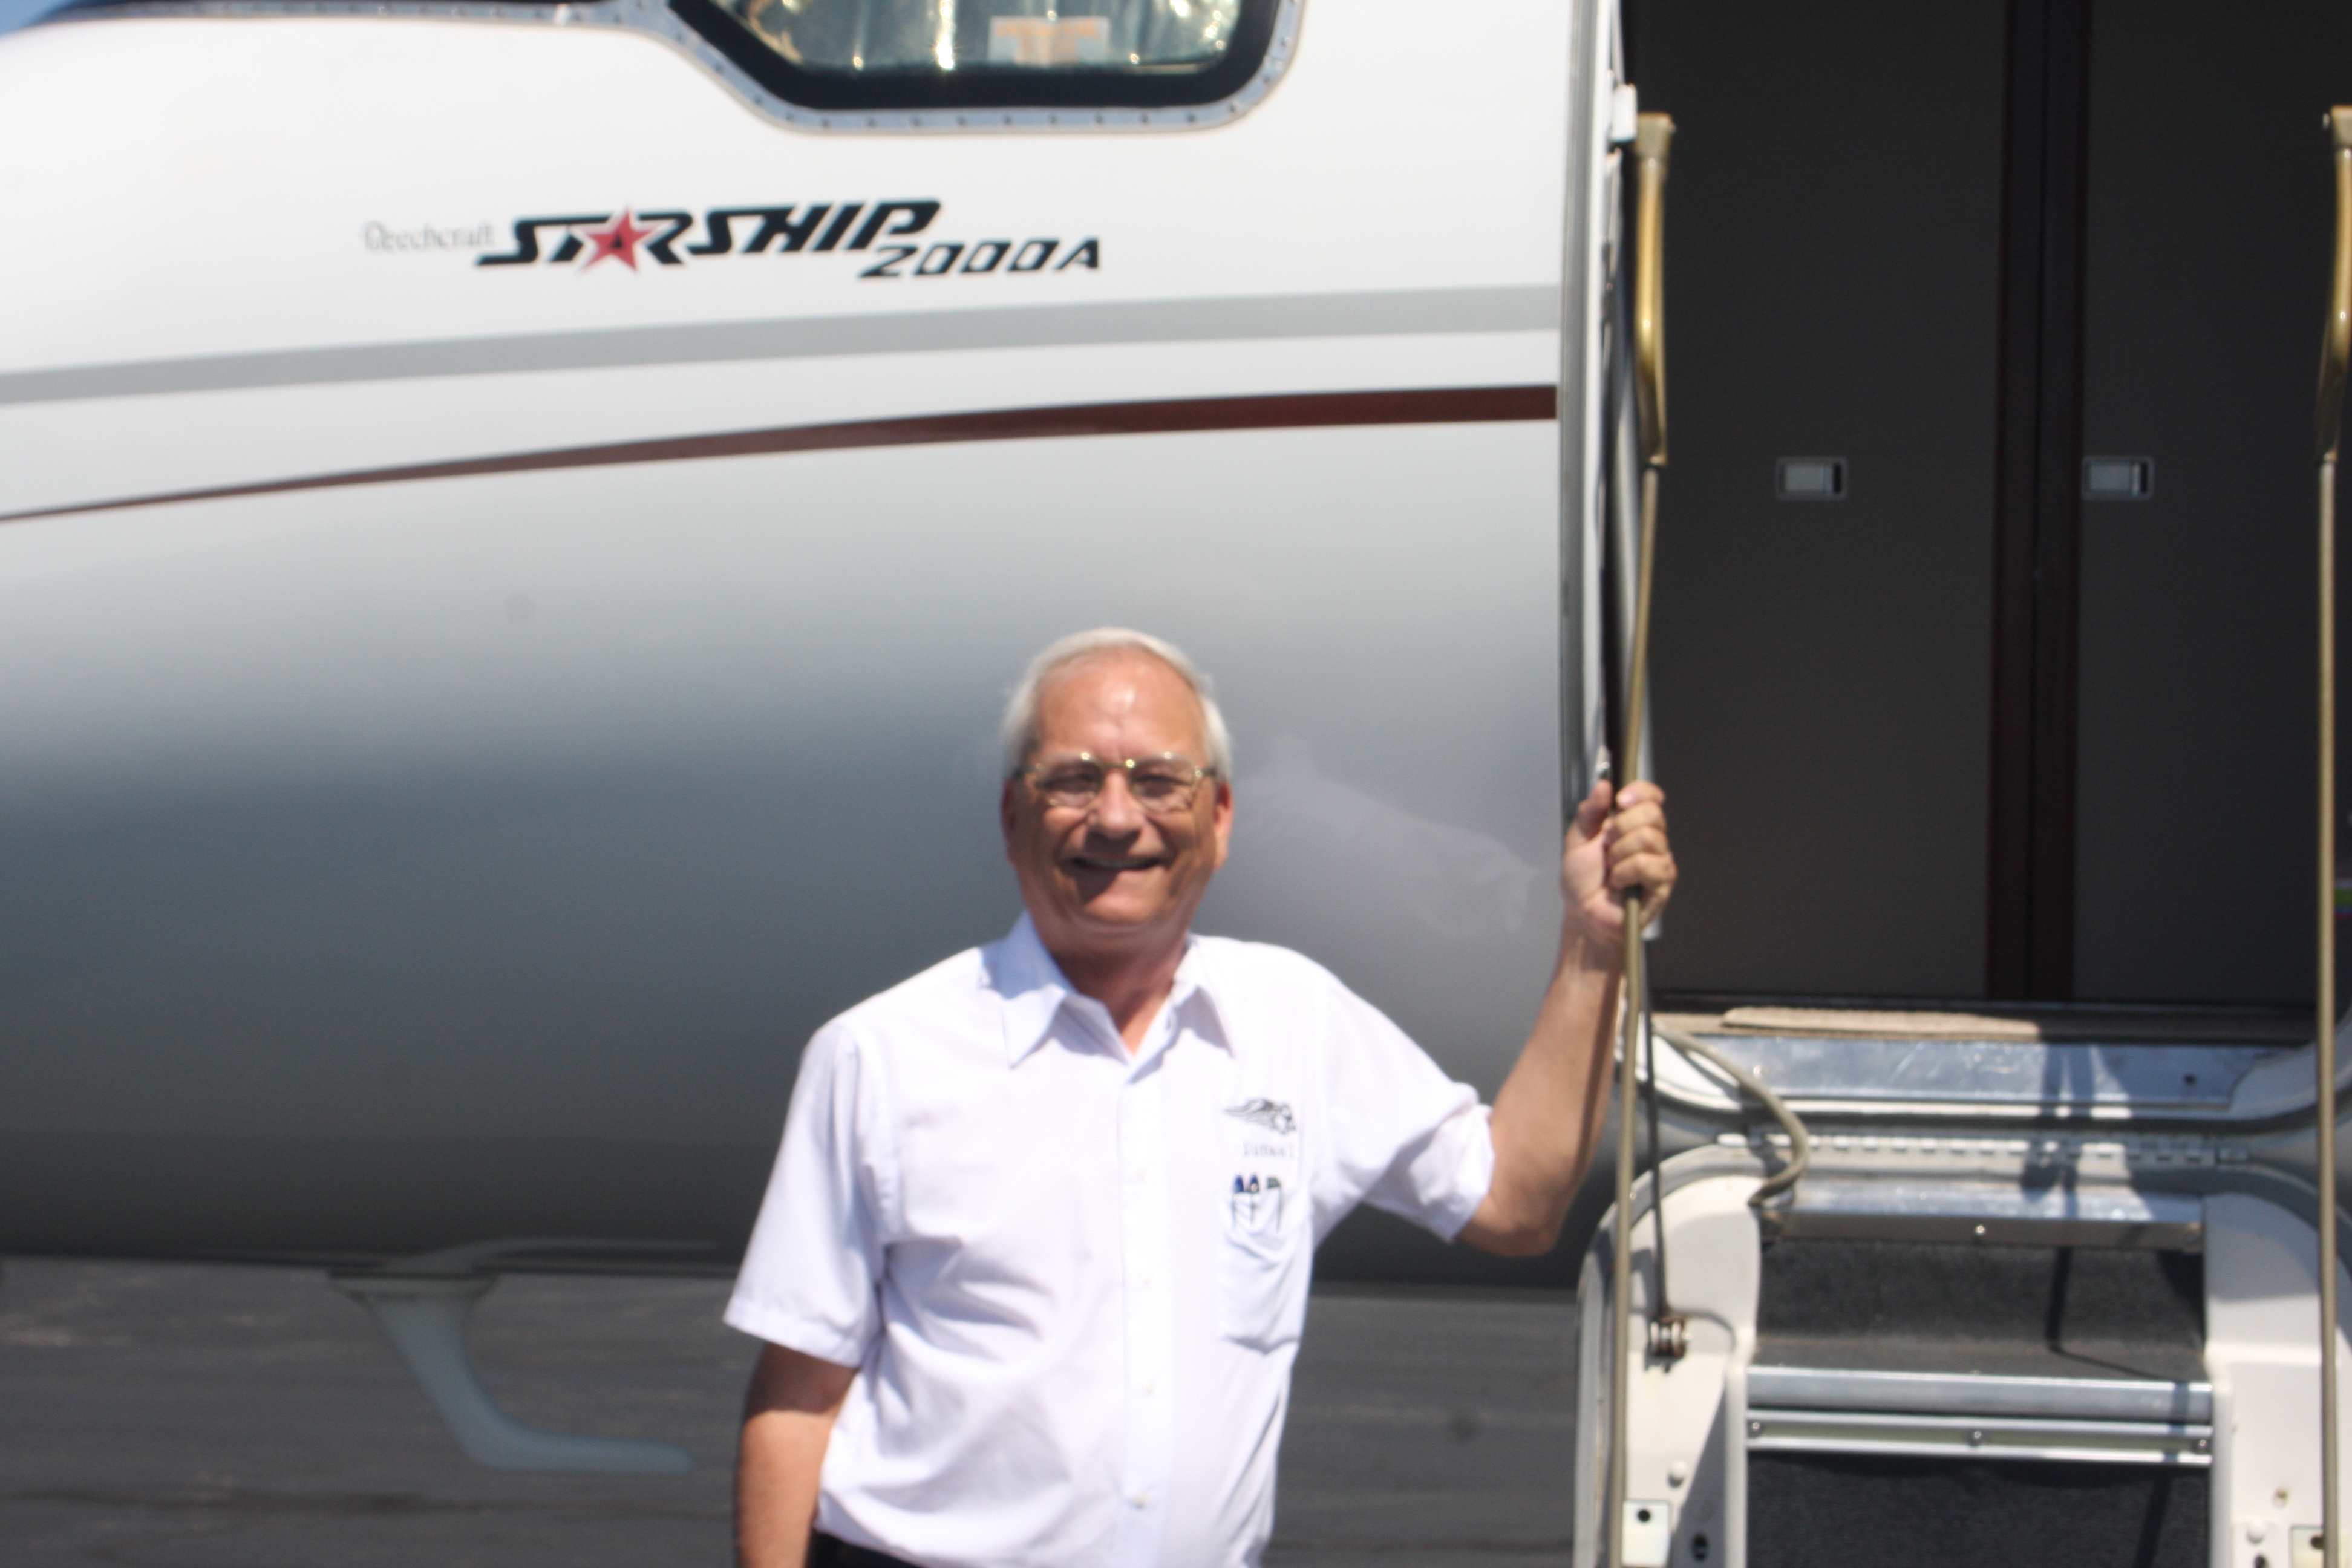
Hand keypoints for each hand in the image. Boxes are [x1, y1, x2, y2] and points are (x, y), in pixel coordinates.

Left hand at [1561, 777, 1675, 953]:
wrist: (1582, 914)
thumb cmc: (1583, 881)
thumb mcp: (1577, 839)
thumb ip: (1589, 811)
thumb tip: (1604, 785)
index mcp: (1632, 823)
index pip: (1651, 796)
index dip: (1639, 792)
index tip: (1619, 800)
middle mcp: (1650, 838)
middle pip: (1652, 813)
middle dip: (1620, 826)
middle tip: (1606, 846)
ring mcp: (1659, 859)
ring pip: (1648, 837)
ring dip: (1619, 853)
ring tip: (1611, 868)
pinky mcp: (1662, 882)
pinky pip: (1648, 864)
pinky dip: (1625, 872)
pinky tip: (1619, 882)